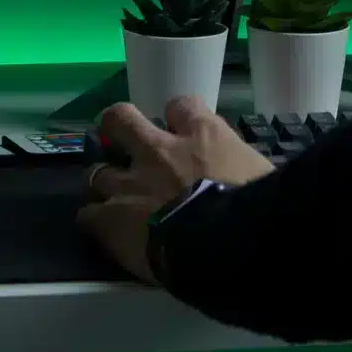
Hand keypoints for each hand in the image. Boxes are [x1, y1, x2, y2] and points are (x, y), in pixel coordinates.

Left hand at [77, 95, 275, 282]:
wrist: (228, 245)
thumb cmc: (259, 208)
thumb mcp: (262, 174)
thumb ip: (242, 166)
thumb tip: (248, 174)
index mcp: (202, 135)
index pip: (182, 105)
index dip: (179, 116)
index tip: (180, 126)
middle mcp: (159, 150)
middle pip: (121, 119)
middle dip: (118, 126)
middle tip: (122, 138)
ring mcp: (130, 184)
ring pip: (97, 172)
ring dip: (104, 182)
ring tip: (110, 195)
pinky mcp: (111, 219)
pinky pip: (88, 215)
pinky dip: (94, 220)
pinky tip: (101, 228)